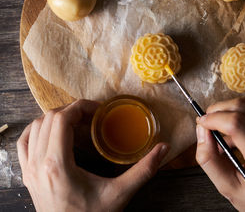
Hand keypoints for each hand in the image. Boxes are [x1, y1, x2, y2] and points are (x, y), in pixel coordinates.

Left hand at [17, 99, 168, 211]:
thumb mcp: (119, 194)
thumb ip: (143, 170)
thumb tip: (163, 149)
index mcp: (58, 165)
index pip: (61, 120)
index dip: (80, 107)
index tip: (98, 110)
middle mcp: (38, 165)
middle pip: (48, 119)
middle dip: (71, 111)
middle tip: (92, 116)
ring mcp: (29, 170)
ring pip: (34, 127)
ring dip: (55, 119)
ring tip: (76, 123)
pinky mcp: (28, 175)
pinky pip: (24, 143)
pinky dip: (37, 130)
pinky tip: (52, 133)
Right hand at [195, 97, 244, 211]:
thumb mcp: (230, 189)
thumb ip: (210, 160)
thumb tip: (202, 131)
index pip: (236, 124)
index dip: (213, 118)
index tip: (201, 123)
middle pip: (243, 106)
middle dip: (218, 109)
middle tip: (206, 123)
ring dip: (228, 111)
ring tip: (219, 131)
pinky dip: (239, 115)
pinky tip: (234, 134)